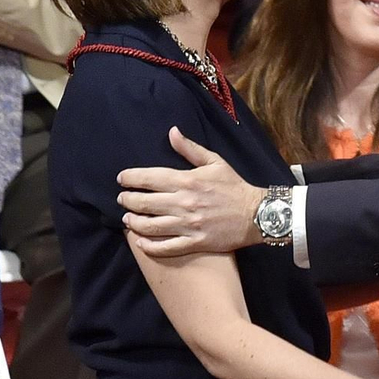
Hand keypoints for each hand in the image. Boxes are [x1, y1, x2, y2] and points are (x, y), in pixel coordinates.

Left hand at [119, 128, 262, 256]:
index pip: (149, 178)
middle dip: (128, 200)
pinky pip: (166, 247)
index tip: (121, 179)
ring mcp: (188, 225)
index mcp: (187, 181)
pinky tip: (141, 242)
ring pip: (150, 226)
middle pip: (144, 203)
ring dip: (134, 223)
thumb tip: (171, 132)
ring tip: (127, 219)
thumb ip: (190, 149)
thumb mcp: (215, 162)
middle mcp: (184, 203)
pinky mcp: (195, 242)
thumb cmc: (234, 187)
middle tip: (122, 199)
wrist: (257, 214)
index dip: (131, 178)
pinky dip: (149, 246)